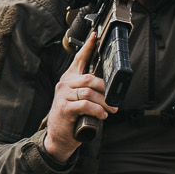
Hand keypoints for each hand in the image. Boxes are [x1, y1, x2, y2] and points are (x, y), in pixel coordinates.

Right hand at [42, 34, 113, 160]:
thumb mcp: (80, 99)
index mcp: (69, 79)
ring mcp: (63, 95)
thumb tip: (110, 87)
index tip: (95, 36)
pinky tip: (102, 115)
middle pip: (90, 79)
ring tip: (110, 110)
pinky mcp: (65, 108)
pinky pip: (85, 104)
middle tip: (115, 101)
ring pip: (90, 92)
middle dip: (106, 90)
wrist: (59, 137)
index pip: (79, 59)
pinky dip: (97, 110)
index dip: (88, 47)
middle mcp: (64, 84)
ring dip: (104, 102)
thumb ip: (90, 89)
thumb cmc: (73, 117)